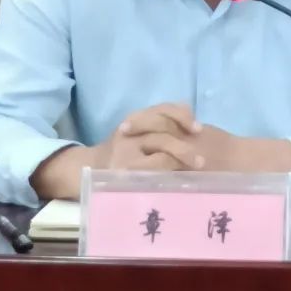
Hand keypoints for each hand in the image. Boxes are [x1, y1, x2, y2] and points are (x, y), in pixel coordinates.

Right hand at [29, 103, 204, 200]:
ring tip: (197, 167)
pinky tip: (180, 180)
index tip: (198, 128)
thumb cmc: (120, 151)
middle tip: (202, 159)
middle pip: (163, 132)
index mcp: (134, 120)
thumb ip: (158, 122)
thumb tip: (188, 113)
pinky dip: (170, 175)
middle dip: (185, 145)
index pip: (162, 111)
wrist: (89, 168)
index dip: (182, 116)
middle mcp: (129, 134)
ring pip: (161, 152)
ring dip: (182, 159)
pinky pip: (154, 173)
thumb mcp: (136, 130)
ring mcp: (126, 155)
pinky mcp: (126, 175)